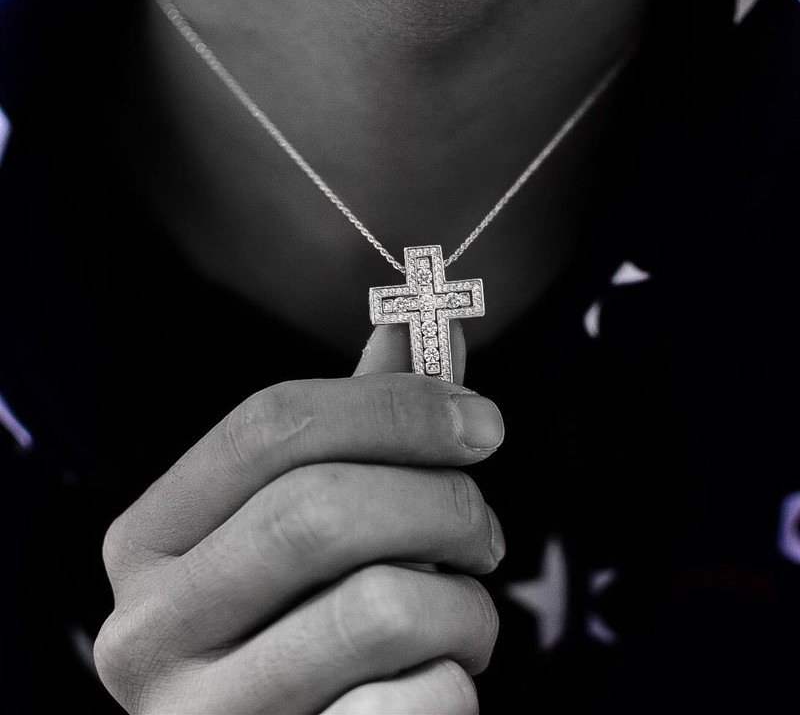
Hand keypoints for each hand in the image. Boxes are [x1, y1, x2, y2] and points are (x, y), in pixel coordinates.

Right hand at [94, 322, 504, 713]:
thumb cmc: (304, 618)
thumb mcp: (311, 518)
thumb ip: (356, 427)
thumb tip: (410, 327)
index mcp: (149, 536)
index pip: (270, 423)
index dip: (392, 405)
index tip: (481, 420)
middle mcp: (146, 626)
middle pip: (321, 507)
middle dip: (442, 504)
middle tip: (484, 532)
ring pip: (379, 606)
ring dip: (463, 604)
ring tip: (460, 616)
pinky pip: (414, 704)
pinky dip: (454, 679)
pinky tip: (430, 681)